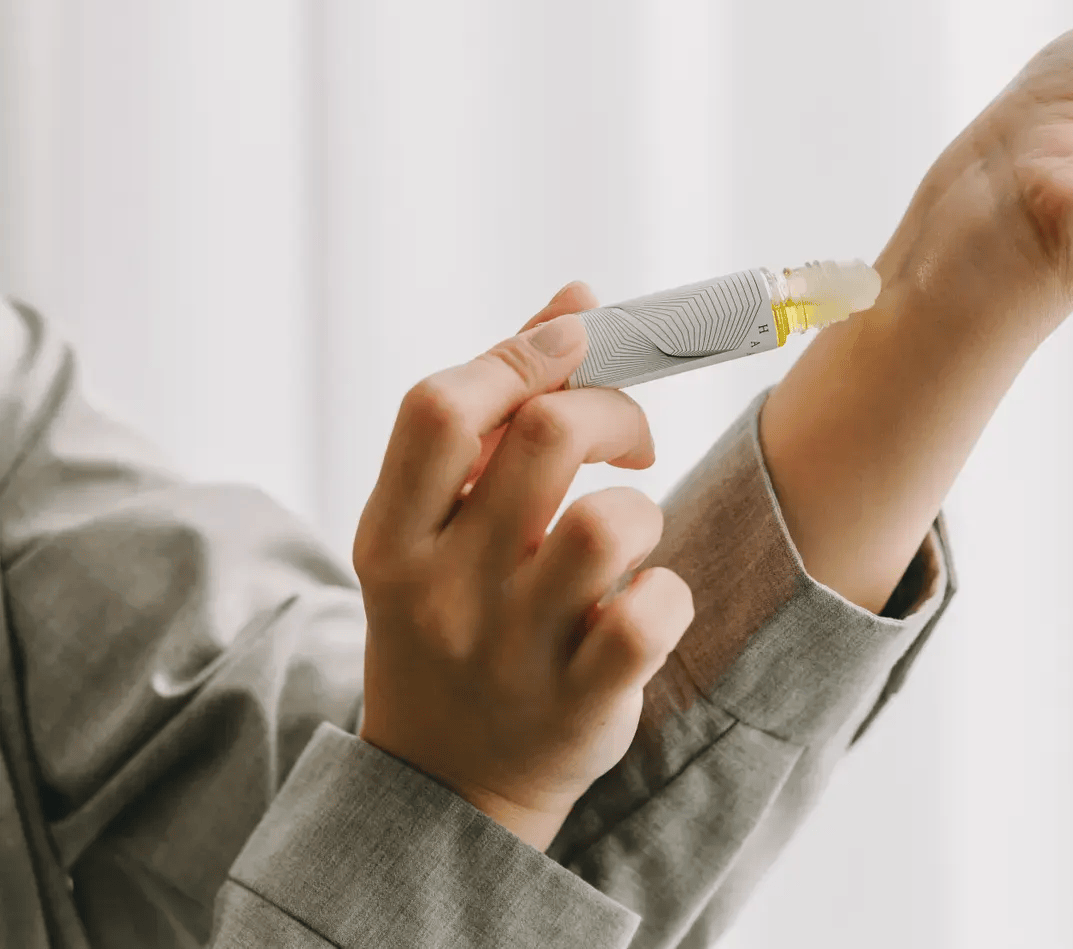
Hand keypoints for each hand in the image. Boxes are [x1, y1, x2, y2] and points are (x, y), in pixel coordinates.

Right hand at [353, 282, 695, 848]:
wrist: (447, 787)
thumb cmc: (456, 616)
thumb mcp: (439, 522)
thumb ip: (502, 406)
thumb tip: (578, 298)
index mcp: (393, 534)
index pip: (441, 405)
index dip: (524, 353)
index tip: (577, 347)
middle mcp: (443, 590)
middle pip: (549, 438)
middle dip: (614, 410)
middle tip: (628, 442)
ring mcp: (511, 651)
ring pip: (612, 523)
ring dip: (641, 509)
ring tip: (626, 538)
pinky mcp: (579, 703)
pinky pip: (653, 615)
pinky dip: (667, 593)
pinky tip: (644, 603)